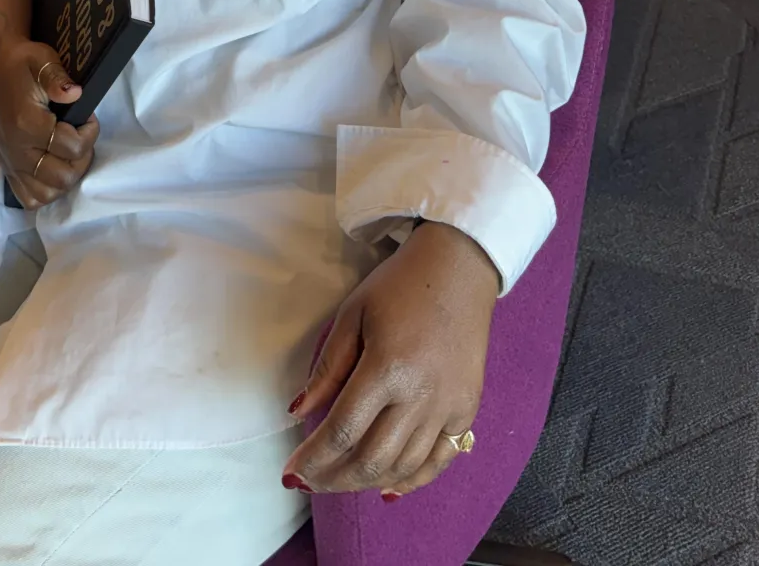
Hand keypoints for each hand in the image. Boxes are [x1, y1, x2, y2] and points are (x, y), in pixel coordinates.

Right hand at [0, 37, 98, 210]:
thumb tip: (76, 94)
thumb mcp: (42, 59)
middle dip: (82, 157)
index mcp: (26, 123)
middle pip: (63, 176)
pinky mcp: (7, 168)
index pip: (71, 146)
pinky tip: (54, 168)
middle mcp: (17, 149)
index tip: (87, 117)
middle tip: (81, 136)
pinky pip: (30, 198)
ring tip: (70, 153)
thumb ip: (57, 77)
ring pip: (49, 193)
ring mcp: (10, 162)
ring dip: (67, 176)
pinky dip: (47, 190)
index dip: (89, 132)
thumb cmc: (23, 63)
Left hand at [283, 222, 498, 496]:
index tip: (291, 472)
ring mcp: (449, 408)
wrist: (459, 270)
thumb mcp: (353, 315)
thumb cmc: (399, 286)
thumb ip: (327, 368)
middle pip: (372, 459)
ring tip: (338, 480)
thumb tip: (298, 413)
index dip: (313, 458)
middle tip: (309, 482)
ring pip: (404, 467)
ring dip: (366, 482)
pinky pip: (439, 461)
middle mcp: (421, 396)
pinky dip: (411, 481)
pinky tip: (387, 489)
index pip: (343, 430)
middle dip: (334, 479)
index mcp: (387, 368)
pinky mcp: (467, 411)